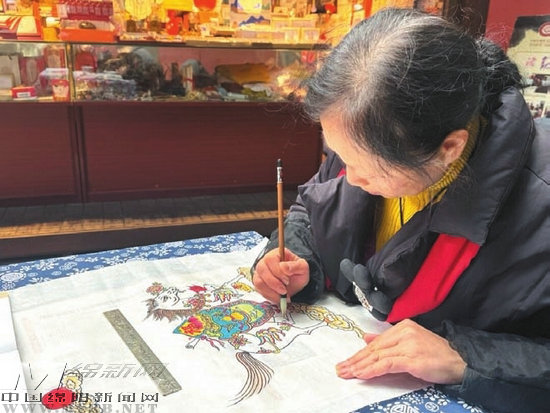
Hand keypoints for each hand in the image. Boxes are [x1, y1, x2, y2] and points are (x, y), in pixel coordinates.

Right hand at [253, 248, 309, 302]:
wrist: (295, 283)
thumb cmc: (297, 273)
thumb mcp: (303, 268)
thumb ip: (296, 266)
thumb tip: (284, 268)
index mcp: (276, 254)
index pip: (270, 259)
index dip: (278, 271)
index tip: (287, 281)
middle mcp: (265, 262)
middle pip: (262, 270)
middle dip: (274, 283)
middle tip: (284, 291)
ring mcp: (260, 272)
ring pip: (259, 281)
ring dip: (271, 291)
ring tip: (282, 295)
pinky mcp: (258, 282)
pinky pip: (259, 290)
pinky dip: (269, 295)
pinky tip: (278, 297)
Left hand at [336, 319, 465, 384]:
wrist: (460, 361)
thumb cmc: (437, 354)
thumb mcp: (410, 343)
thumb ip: (388, 341)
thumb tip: (366, 338)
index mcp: (403, 327)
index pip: (376, 342)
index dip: (359, 353)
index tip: (346, 362)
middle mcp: (404, 333)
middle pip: (374, 349)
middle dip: (355, 360)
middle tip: (340, 369)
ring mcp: (408, 345)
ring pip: (377, 356)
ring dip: (360, 366)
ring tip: (347, 373)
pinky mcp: (412, 358)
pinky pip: (386, 364)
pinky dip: (372, 370)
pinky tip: (362, 375)